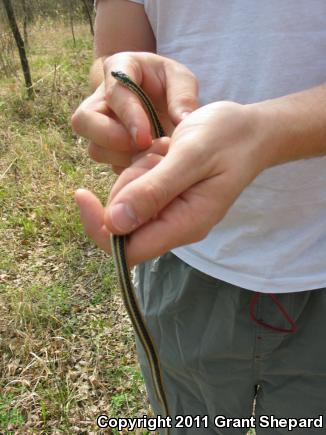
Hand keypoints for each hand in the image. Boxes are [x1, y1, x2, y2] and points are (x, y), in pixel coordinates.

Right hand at [71, 51, 197, 172]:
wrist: (166, 102)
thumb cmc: (171, 85)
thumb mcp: (182, 80)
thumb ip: (183, 96)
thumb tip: (181, 120)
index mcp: (118, 68)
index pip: (114, 92)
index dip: (128, 116)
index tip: (144, 138)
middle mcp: (100, 98)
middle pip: (83, 121)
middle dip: (109, 138)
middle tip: (140, 146)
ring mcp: (99, 127)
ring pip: (94, 148)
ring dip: (121, 157)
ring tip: (151, 155)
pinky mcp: (108, 149)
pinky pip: (110, 165)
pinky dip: (130, 169)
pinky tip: (150, 164)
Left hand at [75, 101, 268, 265]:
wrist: (250, 131)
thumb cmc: (227, 139)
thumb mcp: (191, 156)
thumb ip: (155, 191)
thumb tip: (116, 223)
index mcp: (184, 225)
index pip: (128, 251)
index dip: (99, 228)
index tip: (83, 194)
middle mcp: (176, 226)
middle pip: (123, 222)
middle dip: (127, 185)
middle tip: (158, 156)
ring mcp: (172, 212)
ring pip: (127, 200)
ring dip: (138, 170)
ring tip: (168, 151)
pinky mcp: (168, 197)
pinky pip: (138, 185)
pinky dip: (145, 165)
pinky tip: (168, 151)